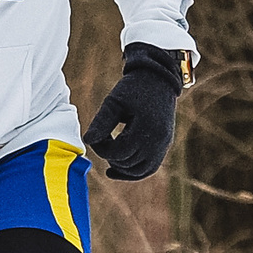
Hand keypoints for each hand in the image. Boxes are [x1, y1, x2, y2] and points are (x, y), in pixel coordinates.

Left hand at [83, 43, 186, 180]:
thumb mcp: (113, 102)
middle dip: (110, 156)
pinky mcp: (165, 146)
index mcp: (146, 128)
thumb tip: (87, 141)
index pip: (118, 153)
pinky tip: (114, 170)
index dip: (101, 149)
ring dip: (121, 167)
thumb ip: (101, 122)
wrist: (158, 80)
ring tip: (109, 155)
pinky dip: (133, 172)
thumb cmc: (133, 88)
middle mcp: (158, 141)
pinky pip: (149, 168)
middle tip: (101, 141)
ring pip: (140, 171)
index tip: (95, 137)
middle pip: (127, 163)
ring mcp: (164, 145)